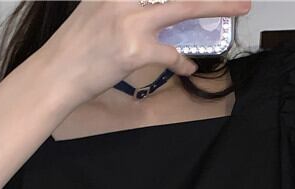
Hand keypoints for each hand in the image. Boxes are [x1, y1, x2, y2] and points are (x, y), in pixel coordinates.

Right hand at [39, 0, 250, 107]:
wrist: (55, 75)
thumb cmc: (75, 47)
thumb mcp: (95, 7)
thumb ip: (122, 2)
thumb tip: (153, 6)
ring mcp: (130, 21)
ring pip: (184, 7)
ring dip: (217, 5)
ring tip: (239, 7)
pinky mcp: (135, 50)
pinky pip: (171, 53)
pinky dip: (183, 61)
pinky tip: (188, 65)